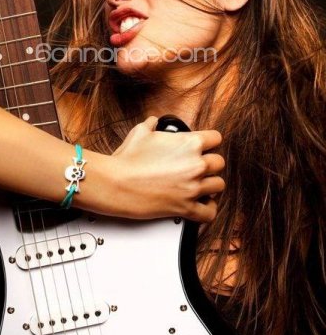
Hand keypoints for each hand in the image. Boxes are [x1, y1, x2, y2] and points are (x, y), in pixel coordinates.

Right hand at [109, 116, 224, 220]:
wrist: (115, 183)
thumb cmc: (127, 159)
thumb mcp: (140, 132)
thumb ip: (152, 124)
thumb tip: (154, 121)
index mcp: (190, 143)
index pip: (216, 138)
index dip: (209, 142)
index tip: (204, 146)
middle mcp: (196, 165)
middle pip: (219, 163)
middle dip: (209, 164)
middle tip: (198, 166)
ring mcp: (193, 188)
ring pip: (219, 185)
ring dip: (210, 184)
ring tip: (200, 184)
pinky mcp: (186, 208)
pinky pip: (209, 212)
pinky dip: (208, 209)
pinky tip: (201, 204)